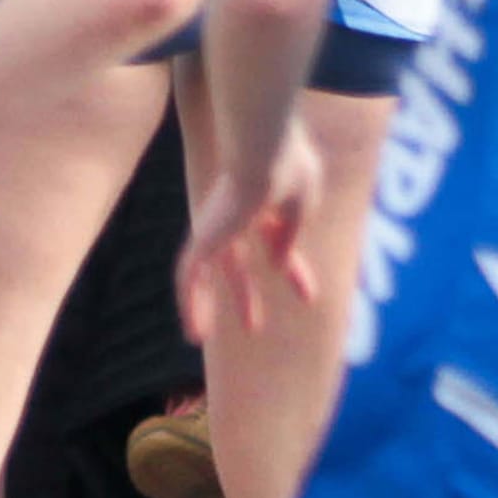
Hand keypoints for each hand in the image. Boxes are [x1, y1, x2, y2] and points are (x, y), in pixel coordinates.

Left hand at [177, 126, 322, 340]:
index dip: (292, 271)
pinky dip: (189, 304)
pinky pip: (188, 278)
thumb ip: (290, 233)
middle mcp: (230, 214)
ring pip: (202, 272)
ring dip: (205, 306)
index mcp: (259, 204)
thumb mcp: (301, 205)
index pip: (274, 241)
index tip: (310, 298)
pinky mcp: (201, 239)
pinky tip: (194, 332)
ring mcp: (213, 226)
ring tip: (200, 339)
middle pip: (235, 263)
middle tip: (255, 327)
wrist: (263, 158)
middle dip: (244, 295)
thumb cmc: (287, 172)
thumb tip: (279, 263)